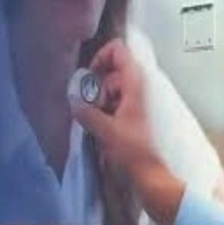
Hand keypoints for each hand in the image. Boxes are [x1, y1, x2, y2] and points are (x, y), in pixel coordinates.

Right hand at [71, 39, 184, 224]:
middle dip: (98, 87)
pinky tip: (102, 128)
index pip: (119, 51)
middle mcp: (139, 88)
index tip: (90, 78)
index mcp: (135, 84)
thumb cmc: (133, 151)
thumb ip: (87, 112)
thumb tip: (73, 101)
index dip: (101, 58)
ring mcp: (138, 101)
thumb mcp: (106, 130)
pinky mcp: (136, 115)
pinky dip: (107, 111)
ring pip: (113, 89)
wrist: (150, 173)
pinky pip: (117, 103)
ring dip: (101, 102)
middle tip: (93, 108)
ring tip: (98, 122)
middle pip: (112, 72)